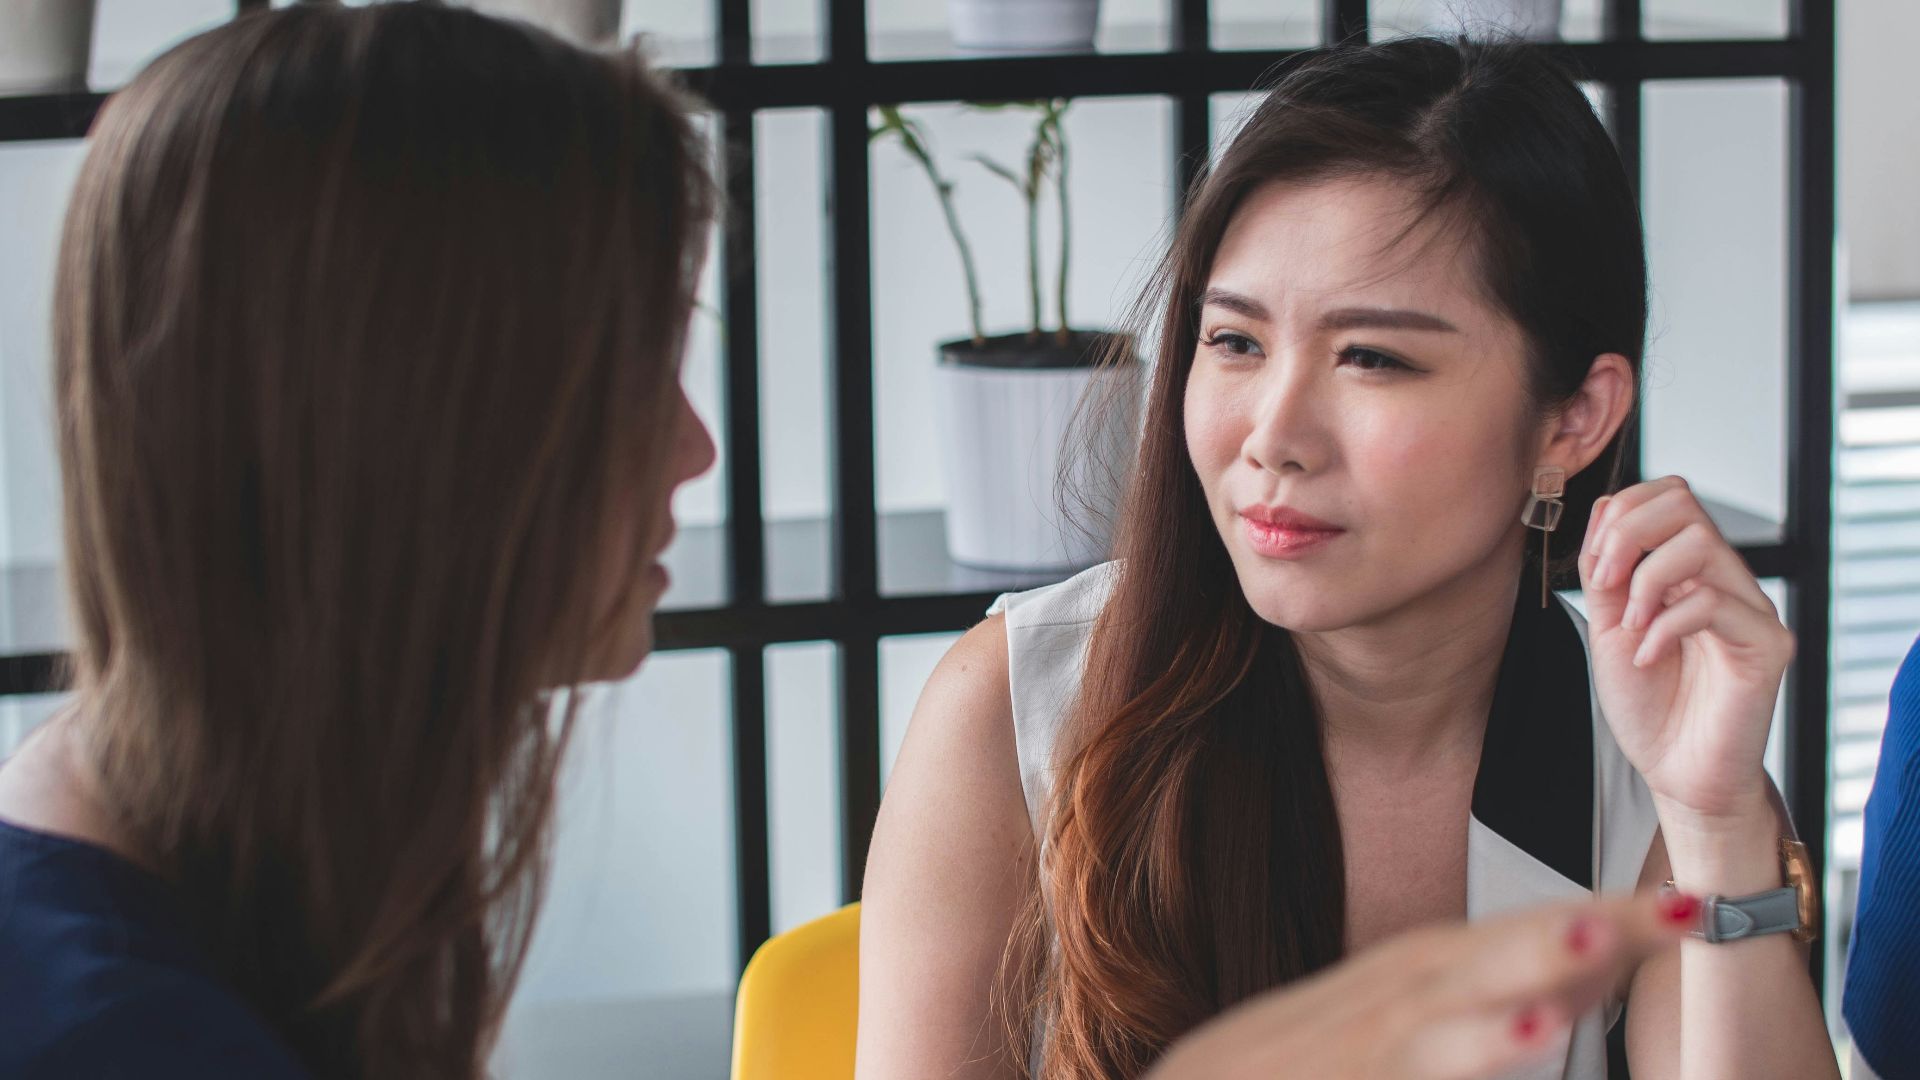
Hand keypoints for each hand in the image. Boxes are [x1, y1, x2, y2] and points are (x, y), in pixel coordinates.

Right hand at [1146, 893, 1695, 1079]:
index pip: (1518, 934)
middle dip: (1587, 927)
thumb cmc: (1294, 1066)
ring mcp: (1361, 1040)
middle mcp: (1387, 998)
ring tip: (1593, 942)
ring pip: (1447, 1001)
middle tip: (1678, 906)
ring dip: (1519, 968)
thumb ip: (1479, 1004)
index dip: (1605, 917)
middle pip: (1493, 951)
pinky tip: (1522, 1032)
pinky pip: (1415, 1065)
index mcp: (1412, 978)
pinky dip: (1466, 1048)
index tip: (1694, 906)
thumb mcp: (1389, 1024)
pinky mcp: (1343, 1073)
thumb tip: (1573, 980)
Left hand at [1576, 477, 1794, 822]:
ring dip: (1646, 581)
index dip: (1622, 514)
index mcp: (1688, 570)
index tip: (1595, 568)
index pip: (1668, 495)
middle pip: (1685, 501)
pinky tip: (1647, 657)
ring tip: (1630, 628)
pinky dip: (1665, 625)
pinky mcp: (1768, 645)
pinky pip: (1715, 602)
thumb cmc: (1649, 705)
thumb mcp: (1608, 627)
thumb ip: (1606, 572)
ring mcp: (1751, 609)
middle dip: (1628, 534)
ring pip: (1701, 543)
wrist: (1677, 773)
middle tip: (1606, 586)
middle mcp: (1726, 579)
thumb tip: (1607, 510)